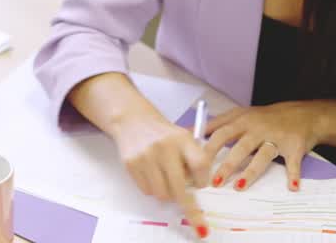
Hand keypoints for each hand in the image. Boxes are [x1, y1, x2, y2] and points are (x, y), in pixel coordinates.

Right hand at [111, 112, 211, 238]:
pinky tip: (151, 174)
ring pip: (162, 194)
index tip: (201, 185)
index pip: (201, 165)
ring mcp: (146, 156)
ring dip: (167, 193)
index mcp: (182, 138)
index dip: (203, 180)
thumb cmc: (163, 134)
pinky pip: (147, 191)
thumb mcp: (183, 137)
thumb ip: (193, 159)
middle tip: (195, 216)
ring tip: (165, 179)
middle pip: (180, 188)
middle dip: (188, 205)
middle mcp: (164, 146)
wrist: (133, 120)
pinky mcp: (131, 163)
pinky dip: (152, 188)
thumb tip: (196, 189)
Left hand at [203, 101, 321, 192]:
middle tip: (213, 181)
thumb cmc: (265, 118)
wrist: (302, 114)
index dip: (206, 147)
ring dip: (250, 171)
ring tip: (239, 186)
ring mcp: (276, 137)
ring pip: (262, 155)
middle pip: (239, 146)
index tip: (194, 163)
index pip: (219, 132)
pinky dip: (294, 174)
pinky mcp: (294, 147)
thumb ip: (217, 123)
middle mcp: (258, 128)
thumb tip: (189, 132)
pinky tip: (292, 187)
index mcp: (241, 120)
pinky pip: (293, 162)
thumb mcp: (240, 114)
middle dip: (226, 164)